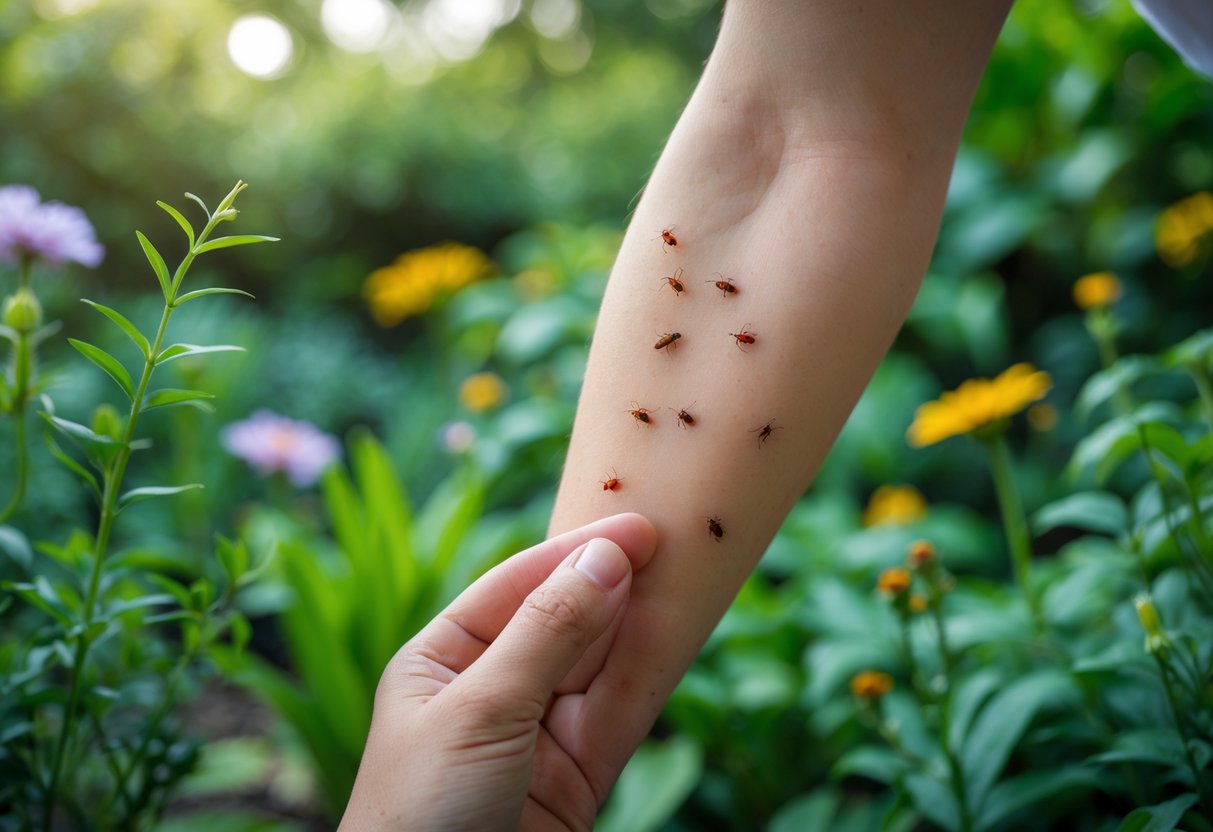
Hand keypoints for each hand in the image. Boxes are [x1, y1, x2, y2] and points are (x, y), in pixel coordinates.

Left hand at [339, 512, 657, 831]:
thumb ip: (548, 632)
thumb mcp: (481, 709)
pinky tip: (680, 635)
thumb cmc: (422, 812)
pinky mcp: (577, 778)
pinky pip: (621, 715)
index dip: (574, 551)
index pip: (516, 586)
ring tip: (688, 573)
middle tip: (673, 537)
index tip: (634, 526)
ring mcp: (537, 735)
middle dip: (613, 581)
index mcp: (443, 660)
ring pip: (601, 666)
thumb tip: (605, 558)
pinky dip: (652, 676)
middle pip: (564, 619)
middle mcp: (491, 690)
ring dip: (641, 623)